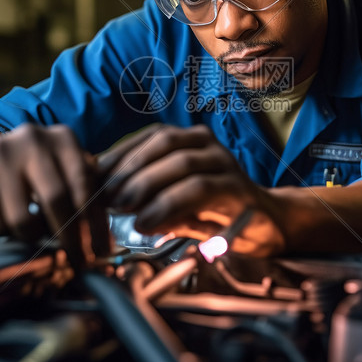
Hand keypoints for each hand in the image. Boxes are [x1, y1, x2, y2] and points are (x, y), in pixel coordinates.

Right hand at [0, 122, 110, 265]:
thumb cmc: (32, 176)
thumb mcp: (62, 174)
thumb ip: (85, 198)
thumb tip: (105, 244)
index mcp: (61, 137)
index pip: (84, 184)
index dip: (94, 223)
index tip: (100, 251)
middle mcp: (32, 138)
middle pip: (56, 199)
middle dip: (69, 237)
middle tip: (75, 260)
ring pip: (23, 219)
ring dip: (33, 238)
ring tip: (35, 237)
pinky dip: (4, 234)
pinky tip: (5, 226)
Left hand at [99, 124, 286, 256]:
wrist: (267, 225)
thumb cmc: (211, 211)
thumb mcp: (173, 199)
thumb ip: (146, 194)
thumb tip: (101, 194)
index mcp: (191, 140)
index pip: (151, 136)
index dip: (120, 154)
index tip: (94, 178)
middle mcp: (209, 144)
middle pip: (164, 143)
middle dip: (131, 168)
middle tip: (107, 197)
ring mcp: (226, 164)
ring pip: (182, 163)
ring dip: (147, 185)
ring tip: (124, 210)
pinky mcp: (238, 189)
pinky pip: (200, 189)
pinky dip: (169, 204)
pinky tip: (148, 223)